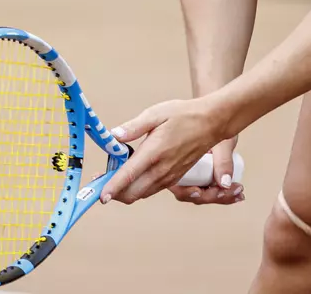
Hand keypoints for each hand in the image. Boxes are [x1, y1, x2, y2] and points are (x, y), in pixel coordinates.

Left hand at [101, 96, 232, 204]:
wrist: (211, 122)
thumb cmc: (183, 115)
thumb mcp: (155, 114)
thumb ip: (133, 127)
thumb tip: (114, 135)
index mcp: (154, 153)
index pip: (129, 175)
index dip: (113, 187)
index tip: (101, 196)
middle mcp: (162, 169)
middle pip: (134, 192)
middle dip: (115, 192)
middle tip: (98, 182)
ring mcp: (170, 175)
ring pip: (143, 193)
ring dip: (126, 191)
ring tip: (111, 180)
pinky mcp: (176, 176)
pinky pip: (153, 189)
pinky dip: (139, 188)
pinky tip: (131, 177)